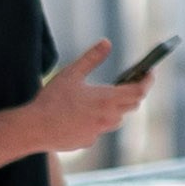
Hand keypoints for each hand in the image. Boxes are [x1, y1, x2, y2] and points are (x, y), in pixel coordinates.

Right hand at [29, 43, 151, 159]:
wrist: (34, 128)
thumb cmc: (52, 100)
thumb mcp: (71, 73)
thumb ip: (91, 58)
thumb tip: (107, 42)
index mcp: (107, 100)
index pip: (139, 91)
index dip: (147, 81)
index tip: (149, 73)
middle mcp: (107, 118)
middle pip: (131, 106)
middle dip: (133, 93)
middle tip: (128, 82)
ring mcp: (98, 133)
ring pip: (116, 120)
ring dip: (116, 109)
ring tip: (104, 98)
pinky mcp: (86, 142)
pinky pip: (98, 130)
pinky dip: (97, 121)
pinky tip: (81, 115)